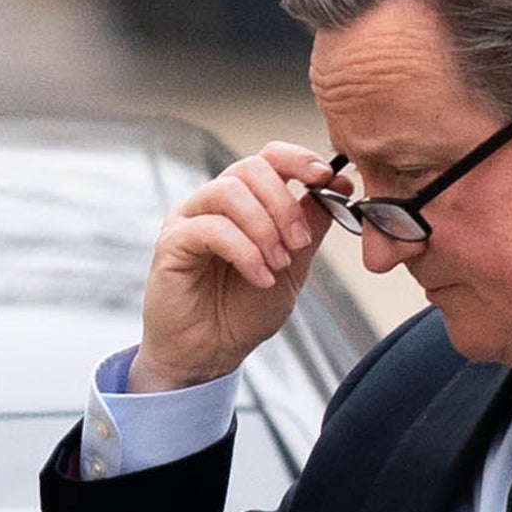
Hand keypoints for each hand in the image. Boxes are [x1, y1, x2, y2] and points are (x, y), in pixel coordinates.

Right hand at [131, 142, 335, 390]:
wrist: (211, 353)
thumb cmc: (244, 311)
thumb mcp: (294, 266)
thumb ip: (311, 226)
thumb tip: (339, 186)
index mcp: (245, 202)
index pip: (268, 157)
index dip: (298, 160)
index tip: (325, 178)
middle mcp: (214, 203)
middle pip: (250, 168)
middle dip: (284, 204)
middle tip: (299, 243)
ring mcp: (190, 219)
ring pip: (230, 192)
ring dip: (265, 229)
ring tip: (277, 265)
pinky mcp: (173, 242)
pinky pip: (212, 228)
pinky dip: (245, 251)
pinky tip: (260, 277)